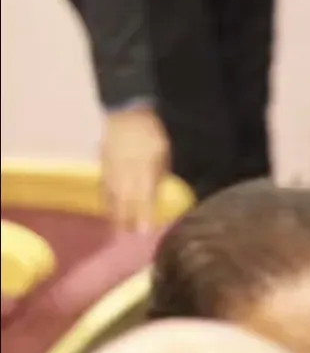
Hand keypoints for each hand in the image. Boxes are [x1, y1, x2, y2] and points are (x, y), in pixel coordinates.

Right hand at [100, 107, 169, 231]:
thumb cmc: (152, 137)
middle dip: (127, 219)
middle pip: (125, 199)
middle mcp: (126, 170)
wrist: (126, 116)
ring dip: (115, 212)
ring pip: (112, 195)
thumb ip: (159, 176)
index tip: (144, 231)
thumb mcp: (164, 155)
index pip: (144, 196)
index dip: (143, 214)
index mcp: (144, 167)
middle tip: (129, 235)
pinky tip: (109, 209)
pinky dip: (106, 200)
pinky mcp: (102, 164)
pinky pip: (103, 186)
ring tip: (117, 228)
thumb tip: (156, 196)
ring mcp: (112, 168)